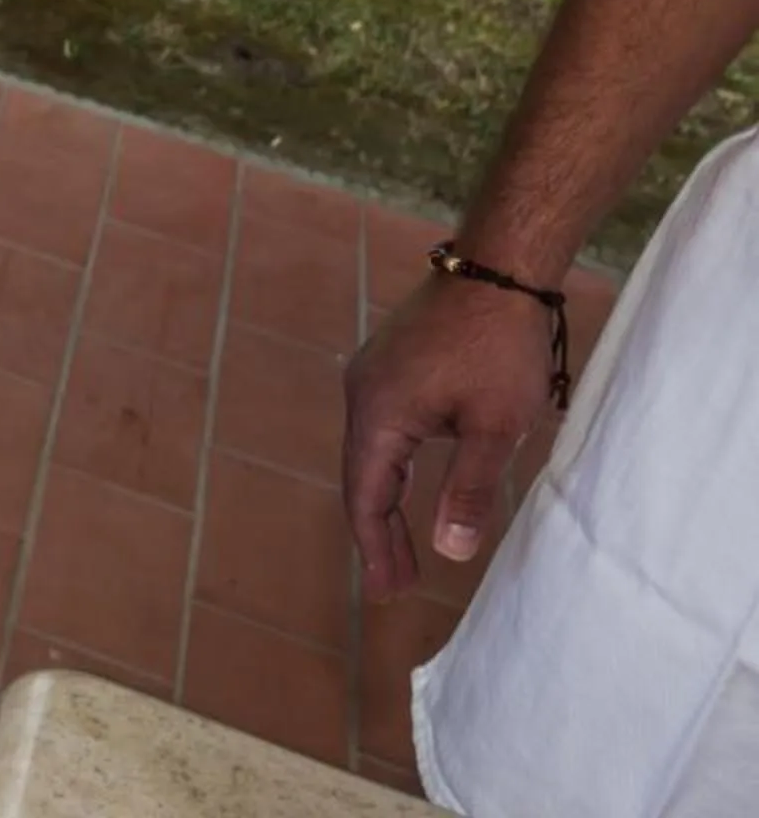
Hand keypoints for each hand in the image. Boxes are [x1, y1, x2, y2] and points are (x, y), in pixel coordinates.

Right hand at [342, 271, 555, 597]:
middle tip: (396, 584)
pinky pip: (383, 427)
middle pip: (362, 477)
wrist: (497, 266)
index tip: (387, 594)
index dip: (378, 549)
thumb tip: (448, 554)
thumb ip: (467, 491)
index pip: (367, 497)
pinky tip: (412, 478)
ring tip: (405, 545)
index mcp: (377, 414)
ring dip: (387, 499)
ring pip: (372, 451)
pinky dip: (394, 466)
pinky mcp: (392, 361)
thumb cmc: (499, 347)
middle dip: (380, 533)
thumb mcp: (493, 427)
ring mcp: (373, 373)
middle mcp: (362, 393)